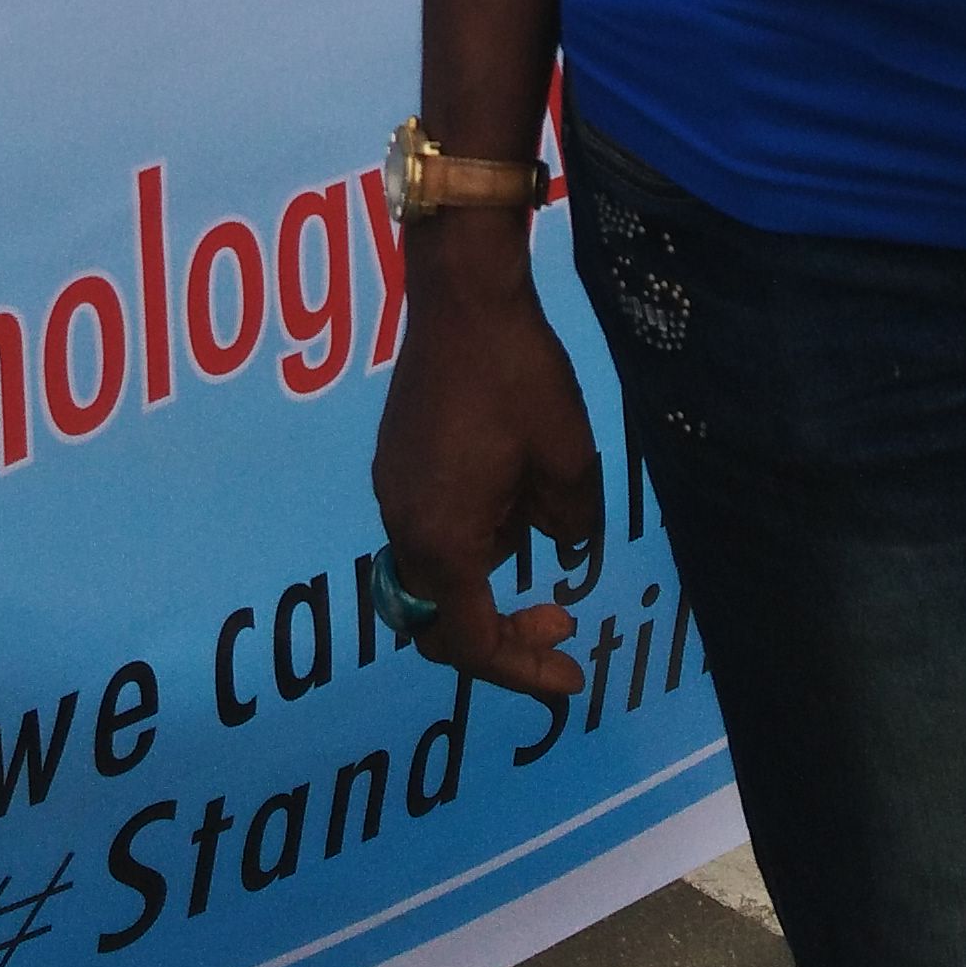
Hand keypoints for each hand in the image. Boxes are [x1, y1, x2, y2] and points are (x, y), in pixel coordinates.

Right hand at [372, 235, 606, 704]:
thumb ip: (570, 523)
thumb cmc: (518, 376)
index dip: (523, 671)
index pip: (472, 641)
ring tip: (543, 543)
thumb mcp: (569, 459)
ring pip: (432, 572)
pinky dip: (469, 540)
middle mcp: (403, 524)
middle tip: (559, 623)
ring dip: (485, 579)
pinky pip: (427, 528)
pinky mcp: (395, 458)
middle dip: (499, 637)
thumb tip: (560, 544)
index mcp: (443, 539)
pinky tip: (511, 499)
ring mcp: (391, 488)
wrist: (461, 292)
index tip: (574, 674)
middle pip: (438, 619)